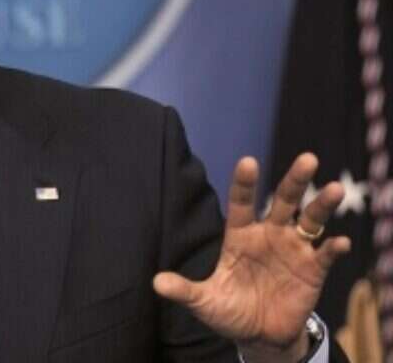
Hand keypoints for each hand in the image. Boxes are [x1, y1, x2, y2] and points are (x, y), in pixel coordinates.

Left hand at [153, 153, 350, 362]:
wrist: (259, 337)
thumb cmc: (229, 311)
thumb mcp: (204, 301)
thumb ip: (184, 290)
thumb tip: (156, 283)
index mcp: (240, 235)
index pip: (241, 202)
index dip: (244, 183)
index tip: (249, 161)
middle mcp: (269, 234)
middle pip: (283, 200)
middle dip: (295, 180)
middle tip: (308, 158)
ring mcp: (293, 249)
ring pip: (310, 220)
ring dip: (322, 205)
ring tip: (335, 189)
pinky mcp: (313, 270)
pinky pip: (325, 254)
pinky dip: (334, 248)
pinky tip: (340, 243)